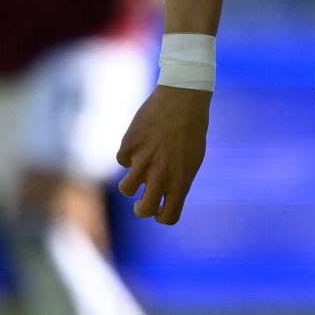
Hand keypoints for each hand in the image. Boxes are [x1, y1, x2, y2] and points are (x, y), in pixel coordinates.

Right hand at [117, 85, 211, 223]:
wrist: (182, 98)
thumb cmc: (191, 129)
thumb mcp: (192, 158)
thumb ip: (177, 179)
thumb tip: (162, 195)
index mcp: (181, 181)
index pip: (168, 217)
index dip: (162, 216)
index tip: (161, 209)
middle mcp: (161, 174)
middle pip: (143, 210)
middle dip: (141, 209)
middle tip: (141, 203)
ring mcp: (143, 160)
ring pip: (126, 189)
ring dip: (130, 184)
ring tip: (137, 172)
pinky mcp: (129, 144)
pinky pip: (122, 160)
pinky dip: (128, 155)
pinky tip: (139, 143)